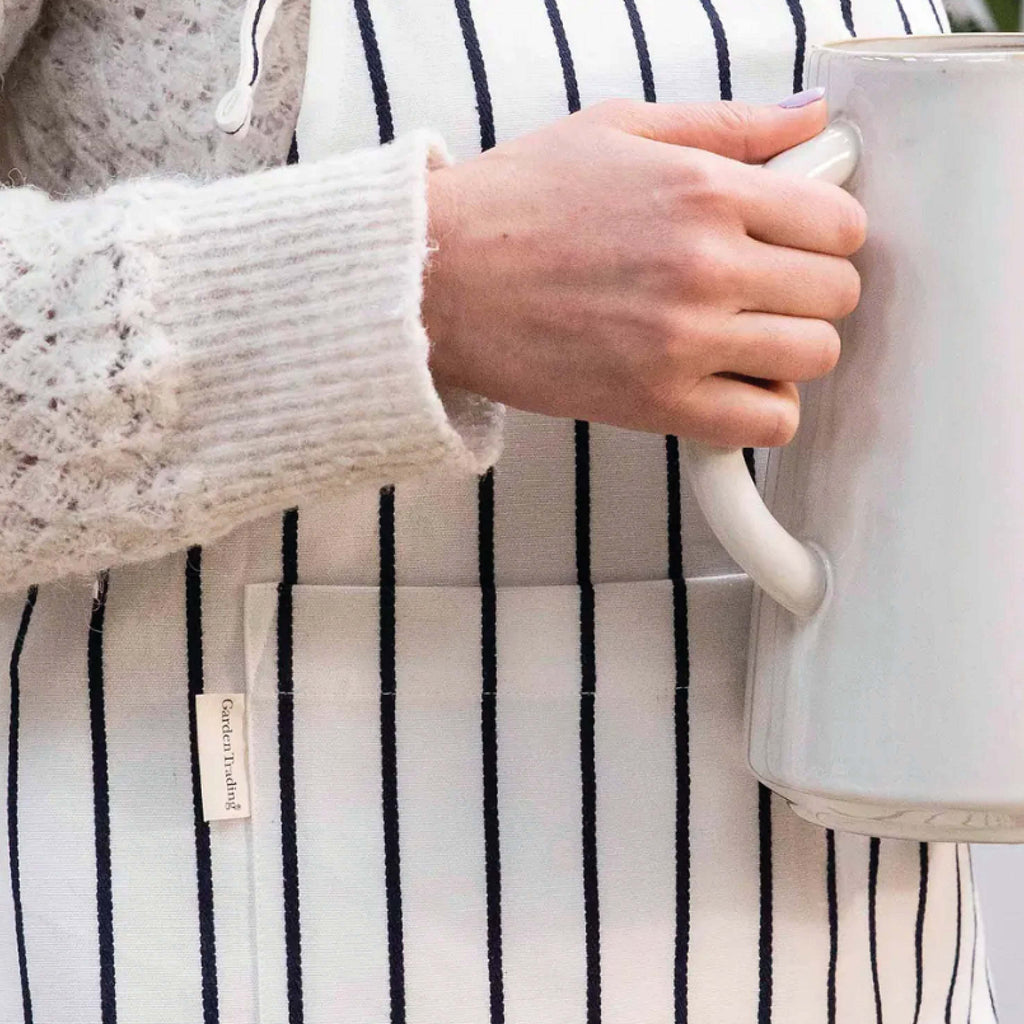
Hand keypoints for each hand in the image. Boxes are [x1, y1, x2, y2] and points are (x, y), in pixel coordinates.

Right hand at [422, 94, 864, 446]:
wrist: (436, 279)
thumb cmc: (514, 205)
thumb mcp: (619, 128)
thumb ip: (726, 124)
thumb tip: (808, 121)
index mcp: (704, 189)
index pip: (840, 223)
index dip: (828, 234)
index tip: (801, 242)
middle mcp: (704, 264)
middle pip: (837, 294)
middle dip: (813, 291)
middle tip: (771, 290)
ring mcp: (683, 340)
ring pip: (813, 360)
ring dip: (793, 351)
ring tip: (750, 339)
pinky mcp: (655, 403)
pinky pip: (765, 424)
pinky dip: (764, 411)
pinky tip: (731, 386)